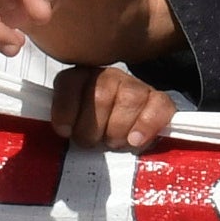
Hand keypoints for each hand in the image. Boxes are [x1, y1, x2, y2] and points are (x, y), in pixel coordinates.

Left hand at [47, 61, 177, 155]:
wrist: (128, 135)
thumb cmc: (94, 133)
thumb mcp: (73, 126)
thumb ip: (64, 125)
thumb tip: (60, 131)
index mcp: (81, 79)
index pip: (69, 82)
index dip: (66, 108)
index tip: (64, 131)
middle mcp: (108, 77)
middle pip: (100, 95)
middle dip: (92, 128)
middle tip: (92, 142)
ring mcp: (135, 86)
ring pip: (129, 99)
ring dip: (117, 130)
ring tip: (113, 144)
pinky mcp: (159, 100)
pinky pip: (159, 105)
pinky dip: (146, 125)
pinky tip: (135, 140)